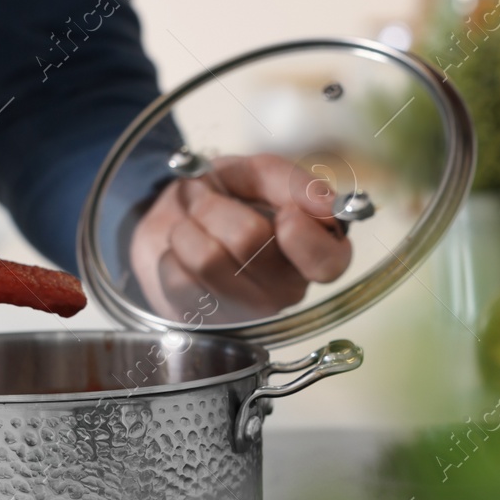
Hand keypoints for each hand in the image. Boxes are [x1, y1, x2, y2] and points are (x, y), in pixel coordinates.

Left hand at [129, 153, 351, 321]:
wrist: (175, 221)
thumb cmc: (225, 199)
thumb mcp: (256, 174)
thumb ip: (288, 180)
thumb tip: (325, 204)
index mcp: (314, 253)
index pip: (327, 262)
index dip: (301, 233)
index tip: (283, 211)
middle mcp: (287, 291)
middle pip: (249, 240)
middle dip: (216, 206)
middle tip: (210, 202)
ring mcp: (246, 314)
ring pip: (207, 259)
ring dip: (188, 227)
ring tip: (193, 226)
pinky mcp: (205, 325)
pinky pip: (178, 277)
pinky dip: (172, 252)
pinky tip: (183, 255)